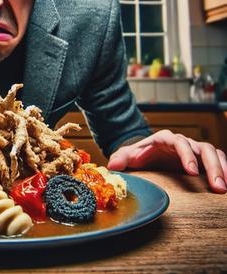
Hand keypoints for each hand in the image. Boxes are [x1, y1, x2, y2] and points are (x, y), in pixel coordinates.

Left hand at [107, 129, 226, 193]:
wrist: (145, 155)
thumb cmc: (138, 154)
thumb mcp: (127, 155)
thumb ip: (120, 158)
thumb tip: (112, 166)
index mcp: (164, 139)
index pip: (179, 142)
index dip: (186, 155)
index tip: (191, 172)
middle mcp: (182, 142)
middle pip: (202, 148)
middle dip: (212, 166)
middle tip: (218, 187)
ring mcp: (194, 149)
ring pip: (213, 153)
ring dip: (222, 169)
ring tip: (225, 189)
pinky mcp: (201, 159)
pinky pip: (218, 160)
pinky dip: (225, 169)